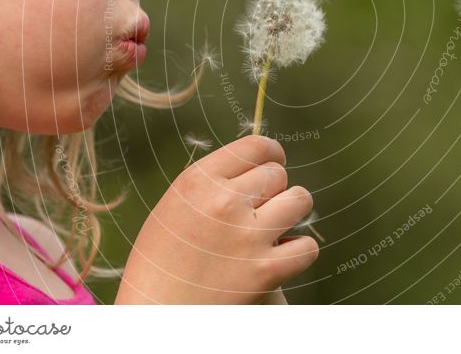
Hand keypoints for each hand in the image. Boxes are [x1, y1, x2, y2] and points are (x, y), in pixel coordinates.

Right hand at [115, 135, 318, 303]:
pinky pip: (307, 247)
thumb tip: (263, 160)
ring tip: (274, 228)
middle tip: (257, 212)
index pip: (256, 146)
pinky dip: (298, 253)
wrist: (154, 313)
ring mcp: (247, 236)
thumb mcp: (177, 203)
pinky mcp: (265, 272)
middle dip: (273, 190)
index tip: (273, 164)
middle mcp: (223, 202)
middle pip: (278, 174)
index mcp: (199, 180)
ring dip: (291, 213)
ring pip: (300, 200)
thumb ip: (215, 180)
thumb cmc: (163, 258)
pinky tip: (280, 257)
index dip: (272, 154)